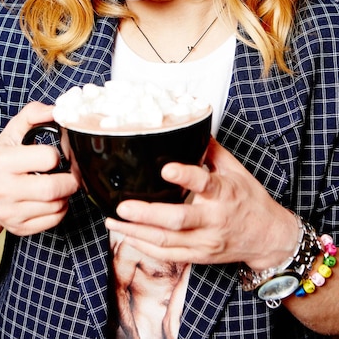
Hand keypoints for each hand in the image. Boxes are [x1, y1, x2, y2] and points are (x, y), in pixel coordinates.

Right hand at [0, 102, 80, 236]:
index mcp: (2, 161)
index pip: (48, 158)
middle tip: (70, 173)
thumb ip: (34, 114)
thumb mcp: (13, 131)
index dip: (58, 154)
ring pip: (57, 206)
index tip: (55, 155)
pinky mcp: (18, 229)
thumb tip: (57, 110)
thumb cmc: (3, 157)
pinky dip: (60, 208)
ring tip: (58, 183)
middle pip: (54, 188)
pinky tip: (51, 199)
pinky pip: (54, 221)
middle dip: (70, 179)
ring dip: (66, 194)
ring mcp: (10, 213)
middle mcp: (2, 190)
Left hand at [106, 138, 297, 269]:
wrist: (269, 237)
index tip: (166, 169)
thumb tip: (190, 128)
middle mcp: (214, 219)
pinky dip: (146, 247)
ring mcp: (206, 241)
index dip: (185, 176)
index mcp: (224, 193)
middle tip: (123, 205)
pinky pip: (169, 255)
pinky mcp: (200, 256)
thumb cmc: (250, 200)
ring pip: (168, 241)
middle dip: (147, 214)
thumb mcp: (236, 170)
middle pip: (178, 220)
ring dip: (138, 233)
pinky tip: (128, 236)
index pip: (204, 183)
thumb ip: (211, 150)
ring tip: (114, 221)